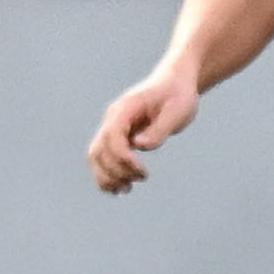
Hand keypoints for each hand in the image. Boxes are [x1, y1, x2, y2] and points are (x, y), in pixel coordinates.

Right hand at [87, 67, 198, 192]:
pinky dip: (107, 174)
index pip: (112, 137)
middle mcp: (113, 119)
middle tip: (139, 179)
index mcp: (124, 109)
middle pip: (99, 149)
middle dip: (115, 170)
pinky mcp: (118, 137)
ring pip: (96, 156)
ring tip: (124, 190)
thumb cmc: (178, 94)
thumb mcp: (177, 110)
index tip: (143, 171)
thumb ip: (158, 129)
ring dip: (106, 176)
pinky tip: (120, 188)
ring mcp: (113, 128)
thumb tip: (140, 146)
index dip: (123, 158)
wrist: (174, 83)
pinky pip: (104, 157)